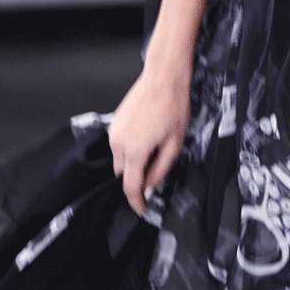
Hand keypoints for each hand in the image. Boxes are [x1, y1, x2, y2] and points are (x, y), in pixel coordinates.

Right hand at [107, 65, 190, 214]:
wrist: (163, 79)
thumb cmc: (173, 107)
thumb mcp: (175, 144)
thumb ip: (161, 169)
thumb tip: (151, 185)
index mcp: (134, 151)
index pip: (130, 187)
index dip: (136, 202)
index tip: (142, 210)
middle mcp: (119, 142)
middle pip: (123, 174)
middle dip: (136, 179)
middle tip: (155, 173)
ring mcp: (114, 132)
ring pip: (120, 160)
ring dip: (133, 163)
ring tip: (154, 148)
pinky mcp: (114, 123)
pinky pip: (119, 145)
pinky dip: (130, 150)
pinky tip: (147, 138)